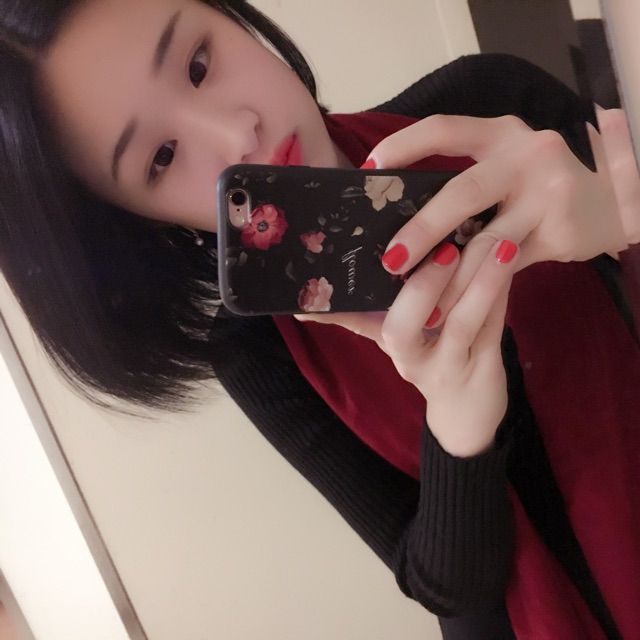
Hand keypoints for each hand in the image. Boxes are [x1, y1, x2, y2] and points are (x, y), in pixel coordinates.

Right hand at [295, 239, 519, 457]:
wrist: (466, 416)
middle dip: (421, 287)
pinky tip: (510, 259)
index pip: (353, 323)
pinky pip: (491, 327)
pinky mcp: (483, 369)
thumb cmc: (429, 360)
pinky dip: (499, 292)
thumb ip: (364, 314)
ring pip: (459, 324)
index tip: (306, 300)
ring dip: (477, 282)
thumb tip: (315, 298)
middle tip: (443, 248)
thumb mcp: (397, 339)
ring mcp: (446, 367)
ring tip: (497, 243)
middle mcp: (409, 359)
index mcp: (388, 342)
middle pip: (402, 329)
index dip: (330, 312)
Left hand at [364, 112, 637, 325]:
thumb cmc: (543, 186)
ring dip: (449, 277)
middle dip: (422, 230)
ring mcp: (547, 194)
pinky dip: (478, 289)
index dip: (402, 147)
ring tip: (420, 304)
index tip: (369, 169)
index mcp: (500, 134)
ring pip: (486, 242)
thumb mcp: (509, 166)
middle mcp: (525, 156)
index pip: (443, 129)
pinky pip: (506, 268)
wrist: (616, 202)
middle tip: (390, 260)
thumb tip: (404, 218)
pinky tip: (457, 307)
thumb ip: (468, 182)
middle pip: (462, 192)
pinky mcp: (560, 233)